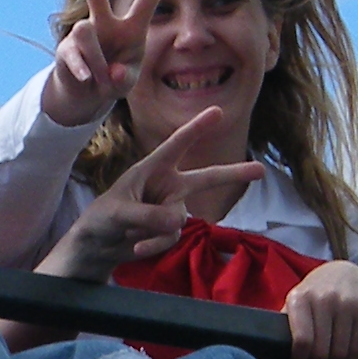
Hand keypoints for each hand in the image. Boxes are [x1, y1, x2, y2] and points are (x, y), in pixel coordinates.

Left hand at [35, 107, 262, 282]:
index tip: (217, 111)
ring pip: (178, 219)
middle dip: (234, 174)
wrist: (96, 246)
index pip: (176, 145)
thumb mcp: (119, 212)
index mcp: (152, 169)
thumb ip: (149, 214)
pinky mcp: (170, 230)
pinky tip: (136, 246)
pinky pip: (172, 238)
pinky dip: (154, 244)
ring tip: (129, 229)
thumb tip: (181, 220)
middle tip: (261, 170)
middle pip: (206, 178)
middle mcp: (167, 186)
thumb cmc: (102, 218)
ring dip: (152, 228)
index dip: (196, 128)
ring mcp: (171, 209)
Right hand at [42, 0, 174, 127]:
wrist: (86, 94)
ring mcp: (83, 34)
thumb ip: (125, 78)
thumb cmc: (114, 80)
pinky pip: (75, 55)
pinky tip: (86, 78)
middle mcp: (106, 23)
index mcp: (132, 27)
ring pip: (85, 32)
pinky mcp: (66, 49)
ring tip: (100, 79)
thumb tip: (111, 71)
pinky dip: (84, 71)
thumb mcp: (126, 83)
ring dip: (97, 62)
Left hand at [282, 259, 357, 358]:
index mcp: (300, 298)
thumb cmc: (316, 294)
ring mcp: (347, 304)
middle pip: (321, 351)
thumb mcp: (296, 306)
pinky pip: (357, 348)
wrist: (349, 273)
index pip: (301, 340)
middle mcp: (324, 299)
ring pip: (340, 353)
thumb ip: (282, 333)